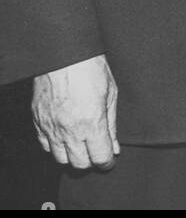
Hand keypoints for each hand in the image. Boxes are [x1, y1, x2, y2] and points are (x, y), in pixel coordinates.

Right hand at [31, 54, 118, 168]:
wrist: (64, 54)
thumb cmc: (91, 69)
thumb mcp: (111, 94)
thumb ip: (112, 124)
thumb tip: (115, 147)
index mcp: (91, 123)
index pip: (99, 157)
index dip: (107, 162)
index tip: (110, 159)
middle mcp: (69, 129)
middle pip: (79, 163)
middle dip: (91, 161)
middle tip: (97, 151)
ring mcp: (50, 127)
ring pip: (60, 158)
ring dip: (73, 155)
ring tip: (82, 144)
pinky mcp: (38, 121)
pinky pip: (45, 145)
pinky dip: (56, 146)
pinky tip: (65, 136)